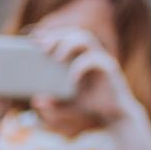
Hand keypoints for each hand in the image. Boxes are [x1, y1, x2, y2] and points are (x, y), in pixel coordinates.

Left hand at [30, 26, 150, 149]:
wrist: (117, 117)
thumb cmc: (92, 105)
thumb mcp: (68, 102)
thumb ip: (53, 100)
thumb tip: (36, 101)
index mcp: (81, 56)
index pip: (66, 35)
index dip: (50, 34)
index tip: (33, 40)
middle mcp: (93, 54)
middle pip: (74, 32)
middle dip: (57, 35)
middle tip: (41, 46)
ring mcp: (102, 60)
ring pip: (86, 39)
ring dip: (68, 44)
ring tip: (56, 57)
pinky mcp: (111, 70)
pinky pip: (95, 60)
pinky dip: (80, 66)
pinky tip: (72, 79)